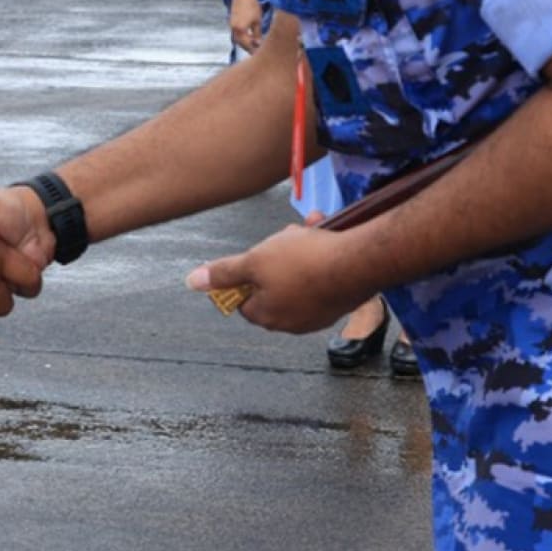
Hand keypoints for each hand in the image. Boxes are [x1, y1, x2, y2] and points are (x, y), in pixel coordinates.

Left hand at [185, 223, 369, 333]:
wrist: (358, 262)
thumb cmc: (304, 262)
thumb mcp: (254, 261)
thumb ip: (223, 273)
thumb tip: (193, 282)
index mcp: (267, 316)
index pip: (243, 298)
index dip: (247, 273)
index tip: (257, 254)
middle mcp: (292, 321)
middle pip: (272, 284)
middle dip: (277, 256)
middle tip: (285, 237)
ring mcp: (318, 313)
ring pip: (299, 275)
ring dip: (301, 249)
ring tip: (310, 229)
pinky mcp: (339, 301)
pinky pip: (322, 275)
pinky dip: (322, 255)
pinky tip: (327, 234)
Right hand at [230, 0, 264, 52]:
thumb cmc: (252, 6)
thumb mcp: (257, 21)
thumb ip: (257, 34)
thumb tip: (258, 44)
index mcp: (240, 30)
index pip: (246, 45)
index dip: (253, 50)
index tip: (260, 53)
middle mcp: (234, 29)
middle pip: (240, 43)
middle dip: (248, 48)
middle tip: (256, 51)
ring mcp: (232, 25)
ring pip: (238, 38)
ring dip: (244, 43)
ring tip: (253, 45)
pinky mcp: (232, 21)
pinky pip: (236, 33)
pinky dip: (242, 37)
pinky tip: (248, 36)